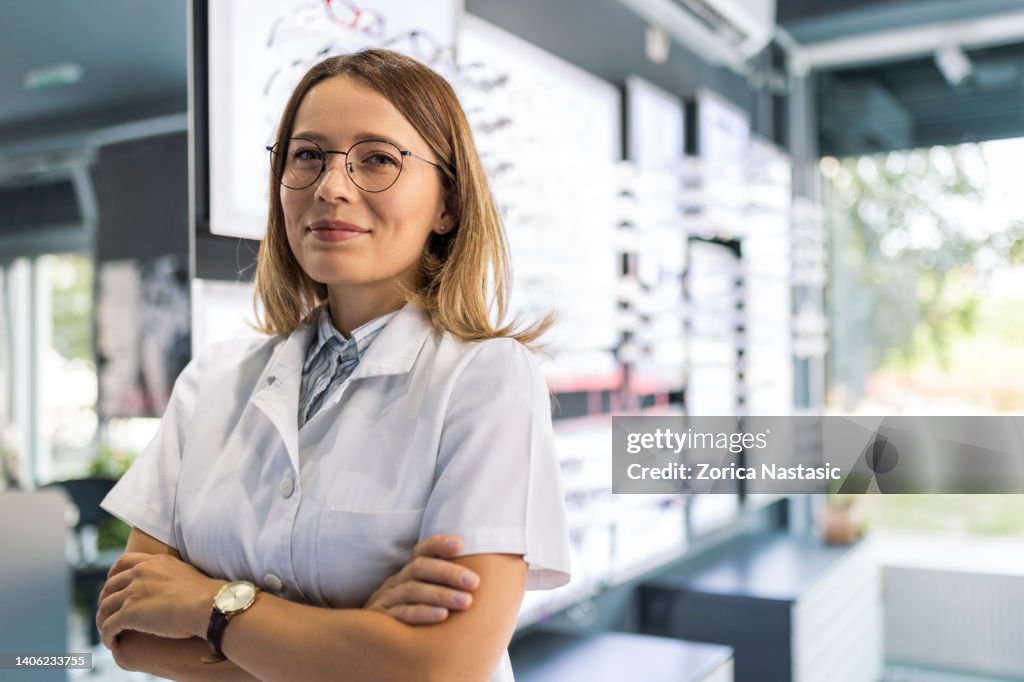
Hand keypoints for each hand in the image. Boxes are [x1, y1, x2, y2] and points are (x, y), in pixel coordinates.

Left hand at [96, 553, 224, 649]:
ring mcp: (133, 592)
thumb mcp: (187, 573)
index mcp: (154, 562)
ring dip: (103, 620)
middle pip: (110, 585)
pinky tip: (112, 643)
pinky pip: (108, 625)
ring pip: (105, 606)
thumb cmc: (206, 594)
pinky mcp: (129, 613)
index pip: (124, 562)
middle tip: (107, 612)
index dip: (113, 575)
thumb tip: (174, 587)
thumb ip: (172, 576)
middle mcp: (140, 573)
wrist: (209, 604)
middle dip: (105, 599)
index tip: (112, 585)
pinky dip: (106, 635)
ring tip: (109, 631)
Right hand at [363, 534, 479, 624]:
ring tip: (466, 602)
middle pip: (420, 567)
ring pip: (412, 590)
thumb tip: (478, 581)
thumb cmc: (408, 620)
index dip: (438, 544)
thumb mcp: (420, 598)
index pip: (421, 551)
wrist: (369, 646)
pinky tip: (442, 616)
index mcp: (407, 574)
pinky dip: (423, 613)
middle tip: (474, 582)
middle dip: (449, 572)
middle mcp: (396, 583)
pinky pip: (401, 614)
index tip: (460, 544)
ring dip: (441, 594)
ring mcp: (386, 601)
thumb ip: (442, 587)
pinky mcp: (381, 621)